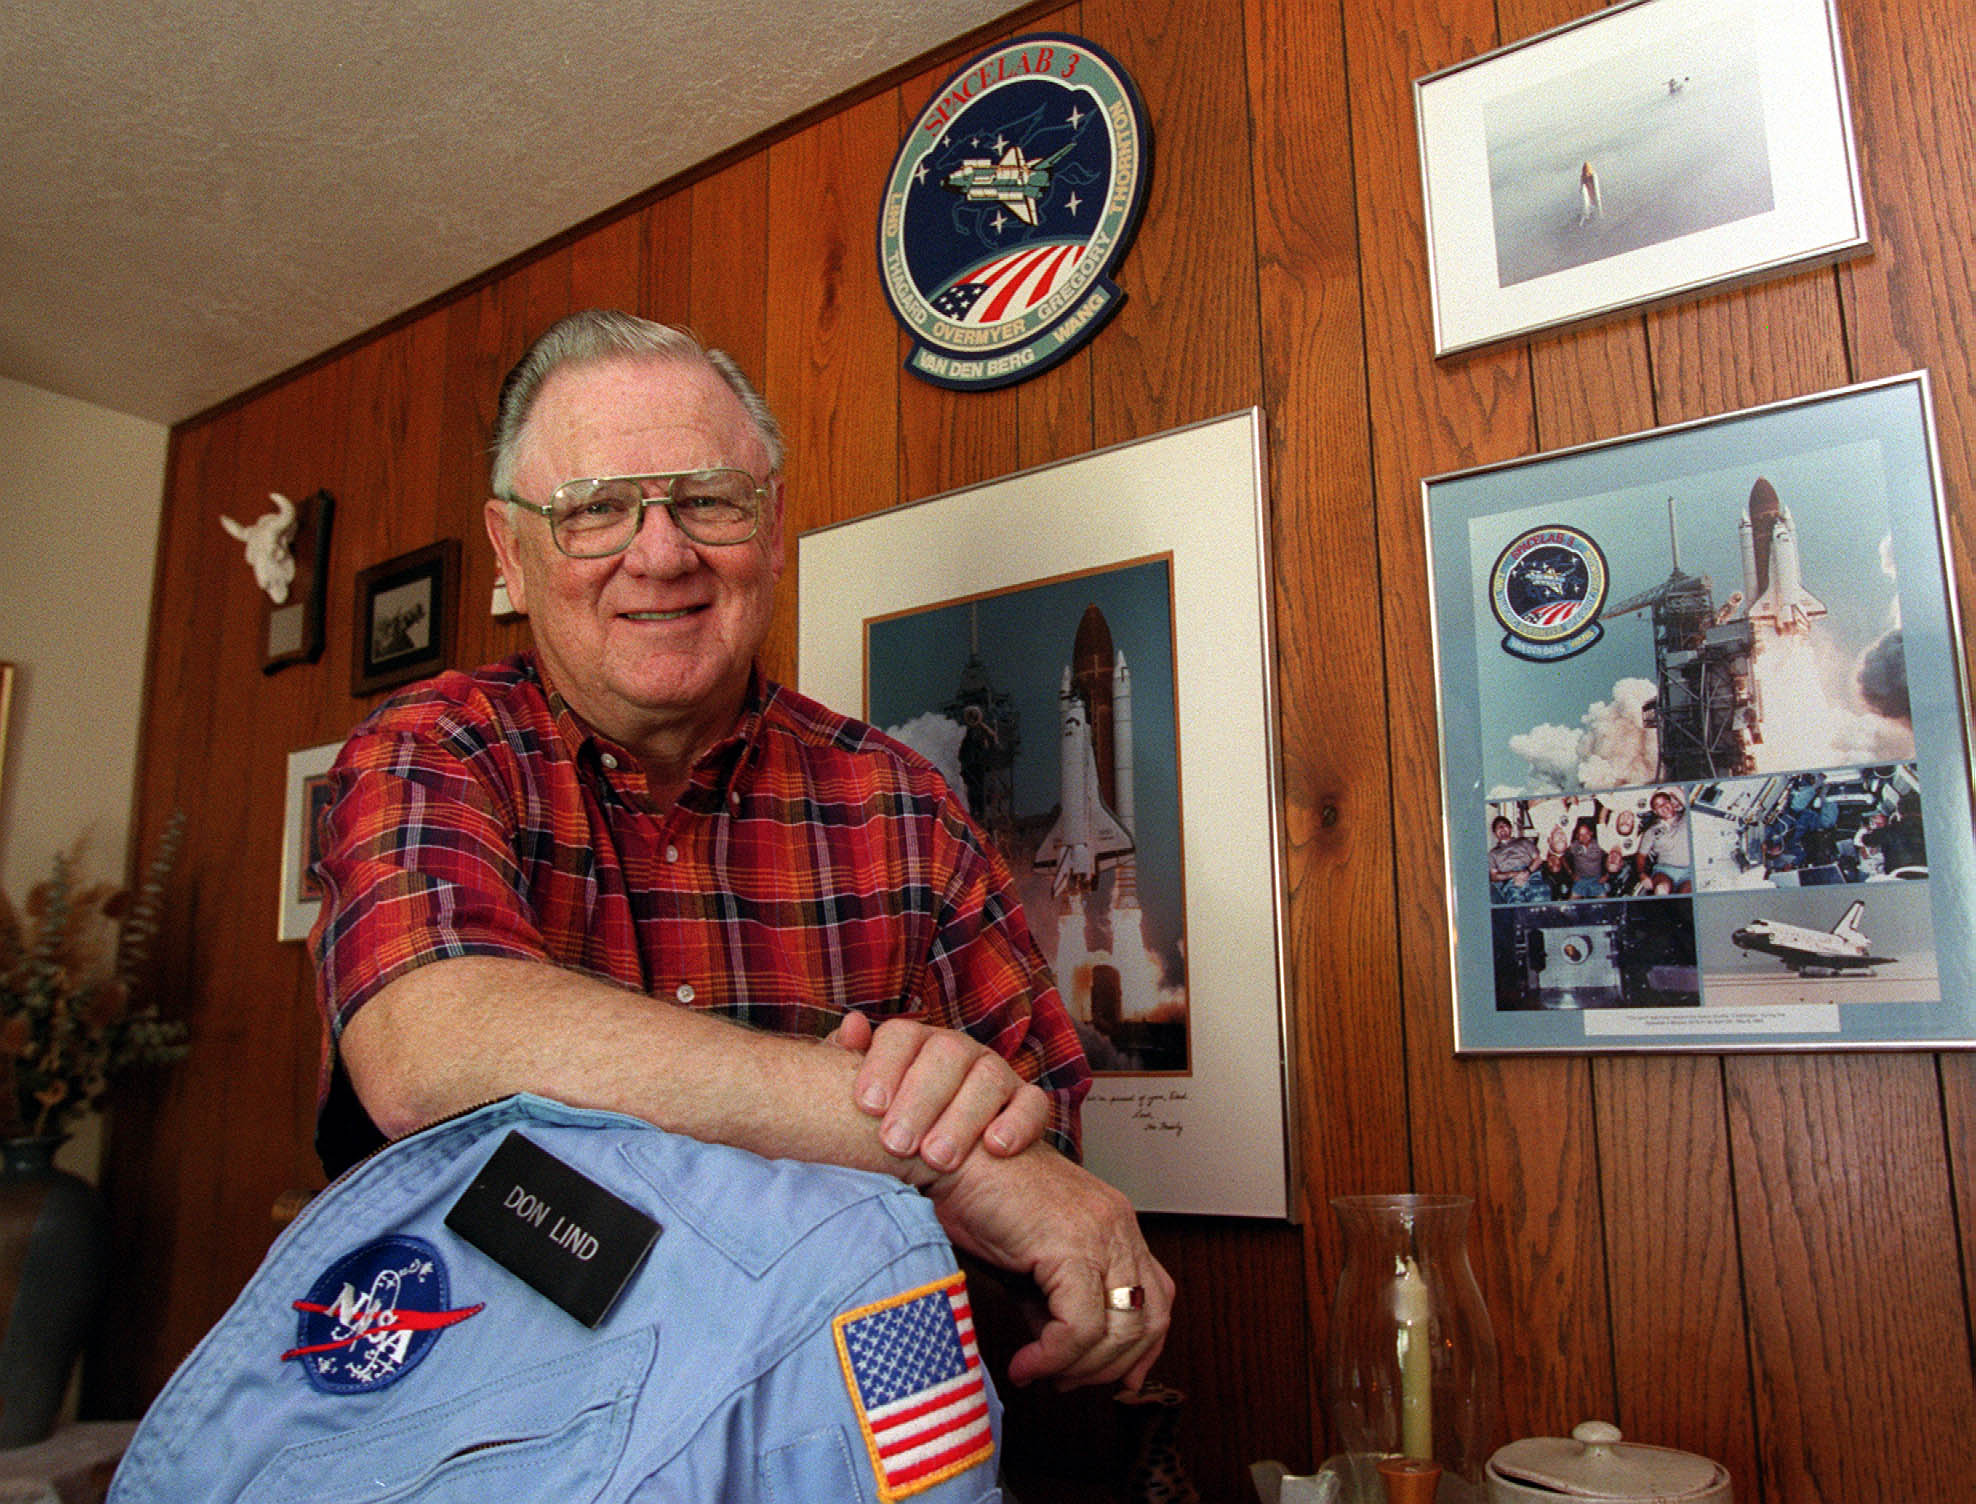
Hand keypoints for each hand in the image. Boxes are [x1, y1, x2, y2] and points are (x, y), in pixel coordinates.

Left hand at [825, 1013, 1049, 1170]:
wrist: (953, 1170)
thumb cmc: (899, 1129)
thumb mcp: (870, 1103)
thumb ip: (851, 1065)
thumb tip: (849, 1026)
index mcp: (916, 1044)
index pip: (901, 1036)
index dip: (883, 1066)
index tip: (867, 1106)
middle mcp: (959, 1050)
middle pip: (945, 1055)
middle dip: (919, 1100)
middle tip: (895, 1144)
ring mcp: (997, 1073)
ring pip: (988, 1079)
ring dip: (962, 1119)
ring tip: (936, 1160)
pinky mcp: (1028, 1104)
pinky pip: (1032, 1104)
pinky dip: (1016, 1124)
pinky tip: (995, 1149)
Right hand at [927, 1143, 1172, 1389]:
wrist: (947, 1156)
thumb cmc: (978, 1196)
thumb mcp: (1028, 1259)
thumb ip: (1053, 1301)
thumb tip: (1061, 1355)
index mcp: (1114, 1222)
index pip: (1158, 1297)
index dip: (1142, 1348)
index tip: (1116, 1379)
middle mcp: (1117, 1225)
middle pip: (1150, 1318)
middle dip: (1111, 1367)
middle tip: (1065, 1382)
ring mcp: (1100, 1233)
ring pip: (1122, 1329)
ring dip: (1082, 1368)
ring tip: (1040, 1372)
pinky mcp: (1070, 1245)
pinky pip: (1081, 1326)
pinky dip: (1054, 1357)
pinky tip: (1027, 1363)